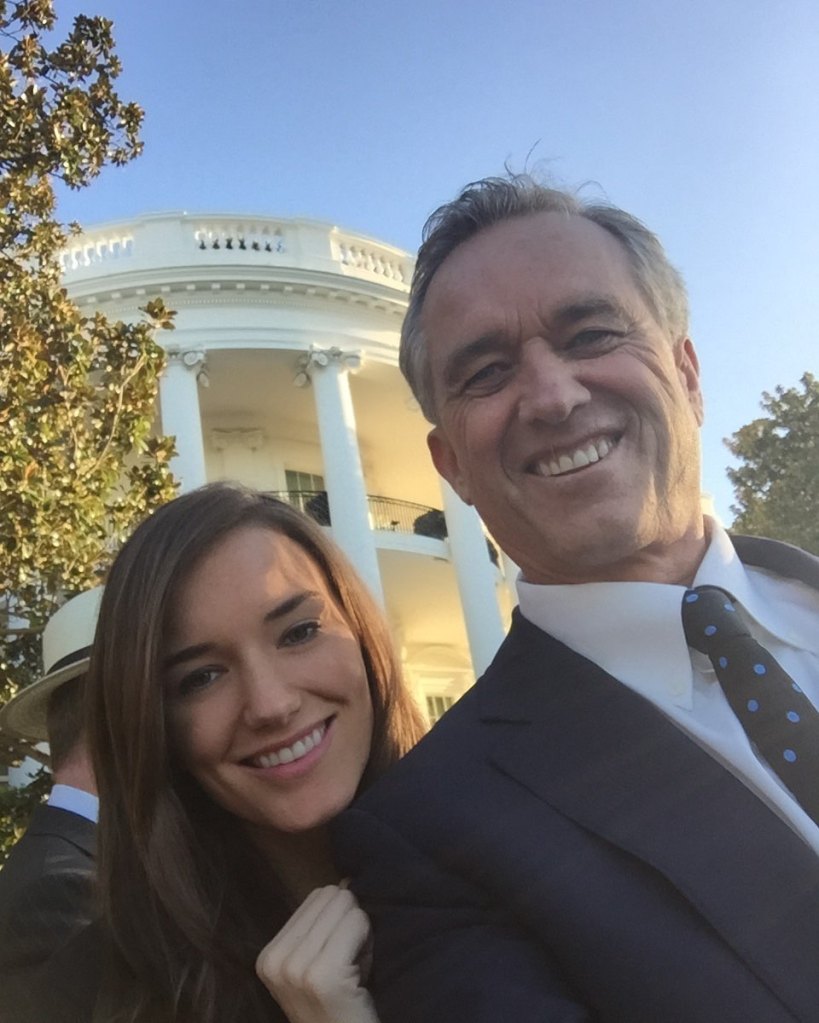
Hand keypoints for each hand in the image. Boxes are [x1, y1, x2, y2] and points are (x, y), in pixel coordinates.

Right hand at [256, 884, 378, 1022]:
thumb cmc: (341, 1006)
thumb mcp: (318, 962)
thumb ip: (323, 922)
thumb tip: (345, 879)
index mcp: (268, 956)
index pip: (316, 896)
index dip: (338, 921)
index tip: (338, 957)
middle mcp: (275, 961)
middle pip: (331, 896)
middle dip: (349, 923)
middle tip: (349, 963)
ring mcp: (297, 969)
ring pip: (346, 906)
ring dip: (360, 934)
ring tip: (353, 970)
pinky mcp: (324, 976)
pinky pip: (357, 921)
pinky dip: (368, 942)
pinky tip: (360, 974)